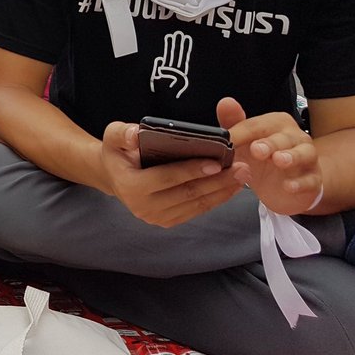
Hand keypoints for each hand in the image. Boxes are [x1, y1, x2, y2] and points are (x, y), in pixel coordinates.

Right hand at [100, 121, 241, 226]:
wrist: (114, 175)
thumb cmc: (118, 151)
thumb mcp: (112, 135)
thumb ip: (122, 133)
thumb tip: (136, 134)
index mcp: (131, 187)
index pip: (167, 178)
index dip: (192, 170)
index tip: (216, 162)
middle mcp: (144, 207)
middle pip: (187, 194)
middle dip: (217, 181)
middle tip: (241, 168)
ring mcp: (157, 218)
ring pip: (196, 205)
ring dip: (221, 191)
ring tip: (241, 176)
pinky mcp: (167, 221)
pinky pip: (196, 211)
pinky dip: (215, 199)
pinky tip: (230, 187)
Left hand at [218, 98, 320, 214]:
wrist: (282, 185)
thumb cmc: (262, 157)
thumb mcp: (243, 142)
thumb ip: (233, 122)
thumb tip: (226, 103)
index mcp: (275, 123)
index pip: (256, 125)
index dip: (240, 133)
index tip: (227, 142)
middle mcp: (294, 136)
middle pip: (282, 137)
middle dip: (269, 143)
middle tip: (256, 150)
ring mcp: (307, 157)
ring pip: (303, 153)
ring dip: (291, 157)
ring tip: (279, 161)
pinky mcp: (313, 179)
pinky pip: (310, 180)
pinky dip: (300, 183)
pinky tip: (289, 186)